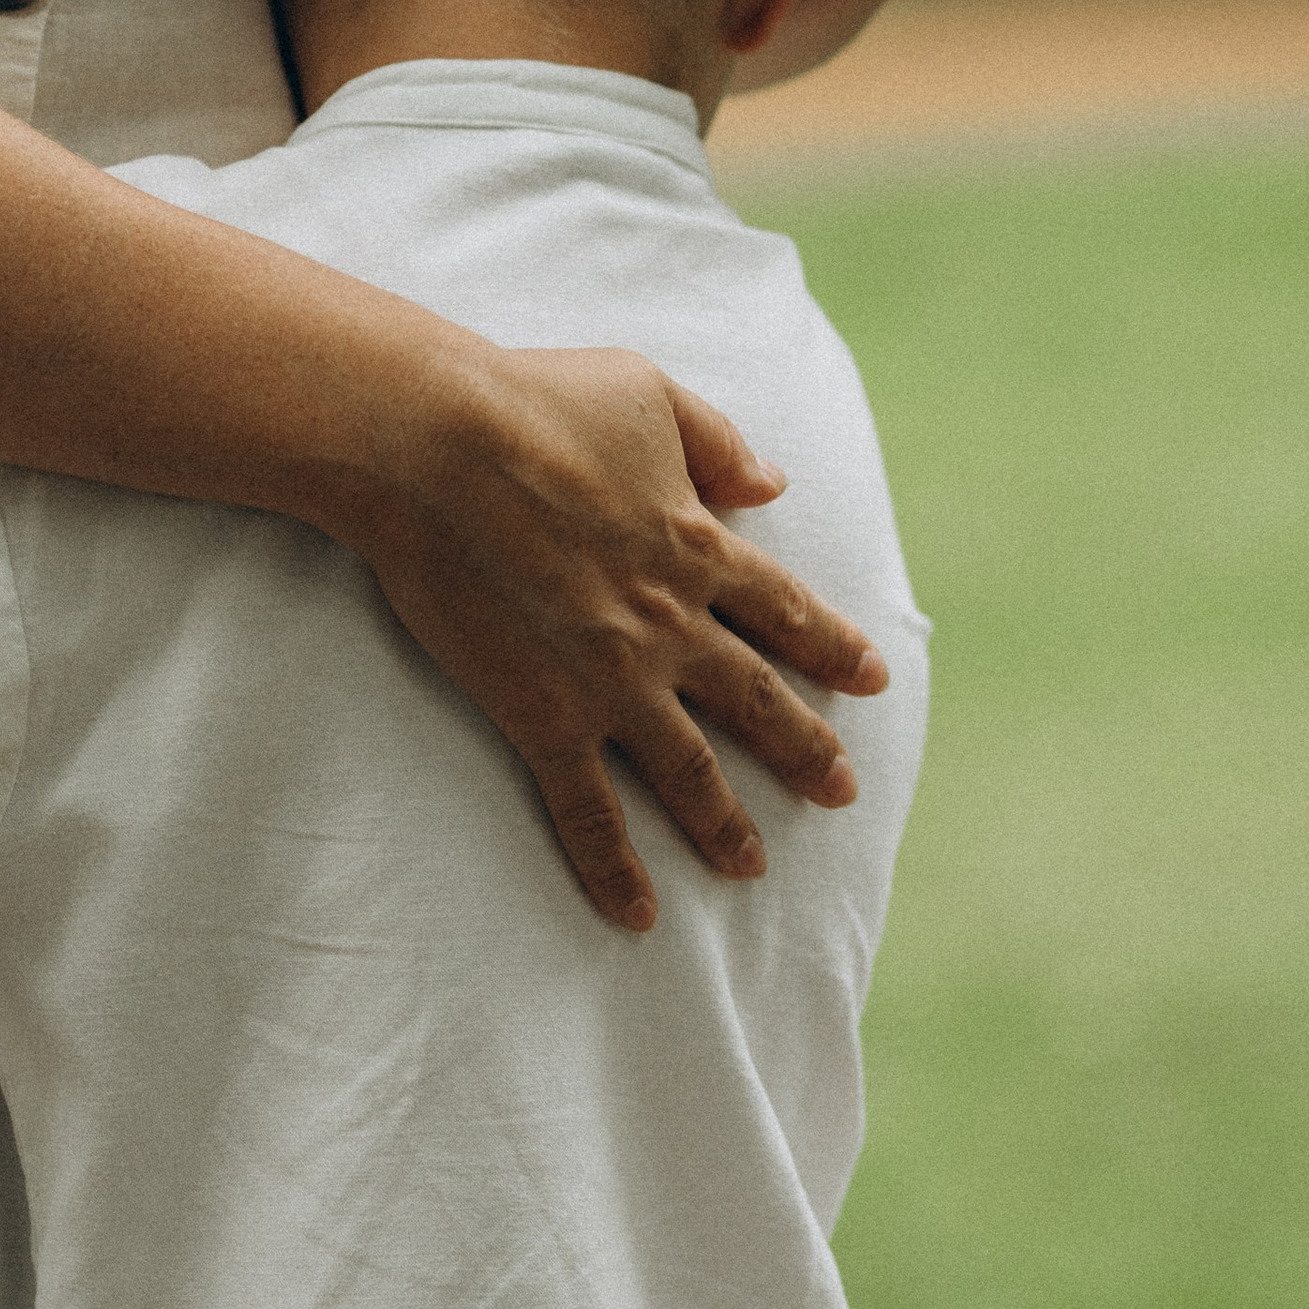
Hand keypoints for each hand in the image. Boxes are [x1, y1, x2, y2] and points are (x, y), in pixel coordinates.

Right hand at [337, 339, 890, 932]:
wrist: (436, 446)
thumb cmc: (533, 401)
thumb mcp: (647, 392)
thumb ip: (718, 442)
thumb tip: (772, 485)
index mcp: (698, 547)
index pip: (784, 610)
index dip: (832, 645)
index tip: (872, 677)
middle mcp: (672, 627)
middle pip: (757, 701)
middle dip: (805, 749)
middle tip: (844, 791)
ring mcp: (613, 683)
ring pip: (690, 770)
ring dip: (725, 823)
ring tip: (752, 867)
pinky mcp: (545, 719)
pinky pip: (590, 813)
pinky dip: (614, 869)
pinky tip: (637, 916)